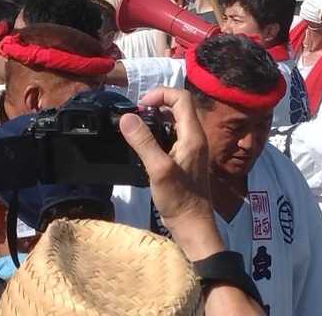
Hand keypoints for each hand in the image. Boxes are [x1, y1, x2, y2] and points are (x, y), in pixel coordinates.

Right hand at [119, 87, 220, 258]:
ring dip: (156, 117)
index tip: (140, 106)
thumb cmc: (179, 199)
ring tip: (137, 127)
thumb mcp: (158, 169)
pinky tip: (144, 144)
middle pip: (179, 106)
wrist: (193, 227)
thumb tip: (126, 117)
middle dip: (156, 103)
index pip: (181, 98)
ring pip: (175, 120)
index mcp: (193, 136)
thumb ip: (143, 142)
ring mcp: (191, 149)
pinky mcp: (185, 158)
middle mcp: (195, 138)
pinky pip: (172, 134)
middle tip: (136, 115)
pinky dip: (158, 131)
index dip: (160, 94)